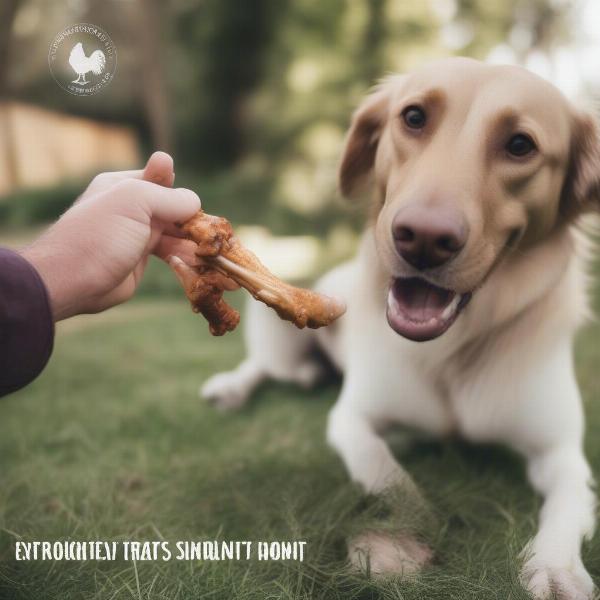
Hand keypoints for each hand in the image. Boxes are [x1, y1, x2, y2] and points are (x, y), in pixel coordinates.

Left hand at [21, 152, 200, 320]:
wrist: (73, 281)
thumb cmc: (101, 234)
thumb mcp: (136, 201)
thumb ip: (169, 197)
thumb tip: (195, 203)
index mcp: (124, 185)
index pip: (162, 179)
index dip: (180, 190)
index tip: (194, 208)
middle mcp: (131, 207)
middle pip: (173, 208)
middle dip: (194, 219)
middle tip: (214, 234)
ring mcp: (137, 234)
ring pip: (175, 232)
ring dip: (194, 241)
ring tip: (214, 251)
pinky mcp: (141, 259)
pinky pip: (171, 254)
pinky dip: (186, 257)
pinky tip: (199, 263)